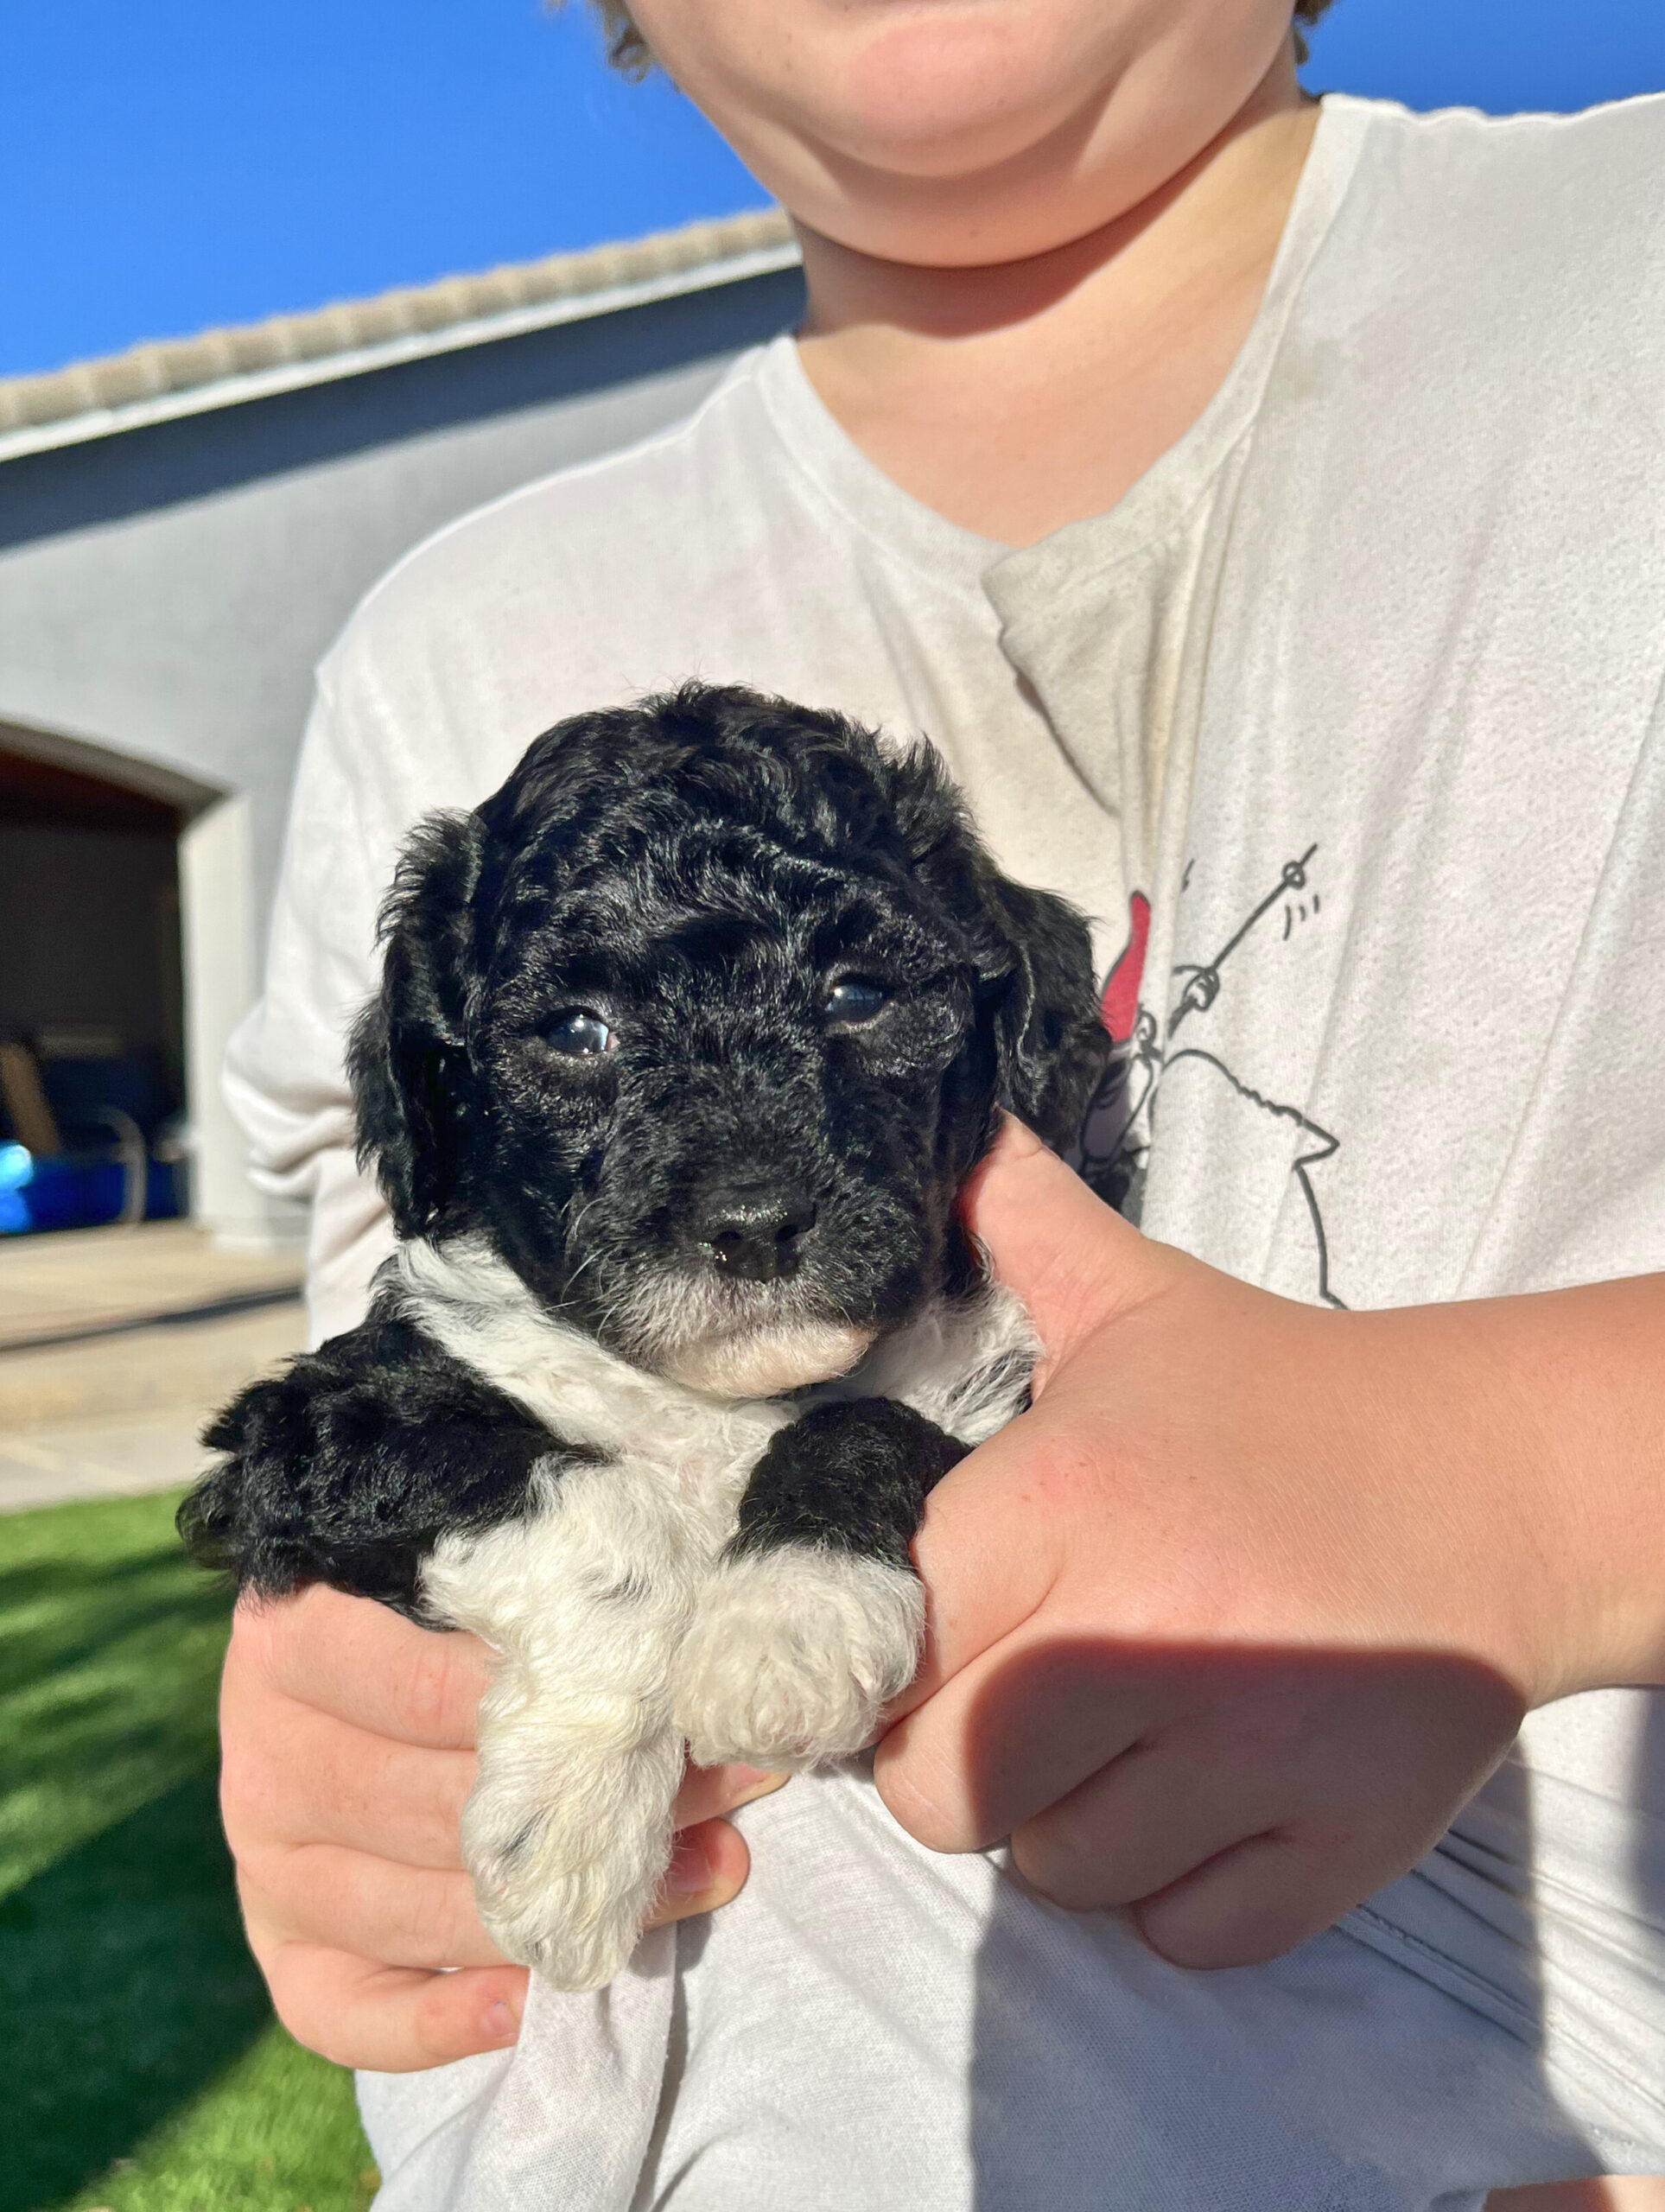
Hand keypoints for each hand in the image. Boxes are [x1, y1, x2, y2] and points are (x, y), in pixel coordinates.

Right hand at [220, 1585, 783, 2070]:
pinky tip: (531, 2000)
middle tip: (730, 1784)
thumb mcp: (478, 1548)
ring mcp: (267, 1860)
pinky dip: (435, 2023)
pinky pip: (342, 2010)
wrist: (347, 1625)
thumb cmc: (449, 1580)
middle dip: (602, 1803)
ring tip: (710, 1868)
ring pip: (418, 1910)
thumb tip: (680, 1640)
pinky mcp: (282, 1943)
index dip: (562, 1698)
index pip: (431, 1685)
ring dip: (571, 1904)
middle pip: (444, 1805)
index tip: (681, 1693)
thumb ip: (536, 1577)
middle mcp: (266, 1754)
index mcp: (293, 1633)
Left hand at [875, 1119, 1647, 1968]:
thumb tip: (949, 1126)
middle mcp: (1140, 1641)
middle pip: (939, 1788)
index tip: (923, 1635)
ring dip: (1072, 1820)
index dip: (883, 1652)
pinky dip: (1178, 1886)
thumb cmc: (1289, 1401)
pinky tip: (1212, 1789)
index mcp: (1066, 1505)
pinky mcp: (1328, 1852)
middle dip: (960, 1753)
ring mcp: (1241, 1761)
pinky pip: (1177, 1932)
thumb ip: (1024, 1223)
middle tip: (1022, 1691)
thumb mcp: (1144, 1304)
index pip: (879, 1647)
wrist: (1495, 1485)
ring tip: (1131, 1730)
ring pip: (1055, 1871)